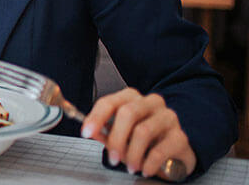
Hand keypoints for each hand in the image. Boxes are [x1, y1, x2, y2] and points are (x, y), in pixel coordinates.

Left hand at [81, 88, 195, 177]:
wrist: (175, 153)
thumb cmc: (144, 141)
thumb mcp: (121, 135)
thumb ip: (104, 132)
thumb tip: (91, 132)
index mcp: (132, 98)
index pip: (110, 102)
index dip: (96, 117)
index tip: (86, 133)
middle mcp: (151, 103)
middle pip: (127, 113)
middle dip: (116, 139)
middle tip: (112, 158)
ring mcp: (168, 117)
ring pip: (143, 131)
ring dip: (132, 154)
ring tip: (130, 166)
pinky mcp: (180, 136)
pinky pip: (160, 150)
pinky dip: (148, 163)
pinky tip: (144, 169)